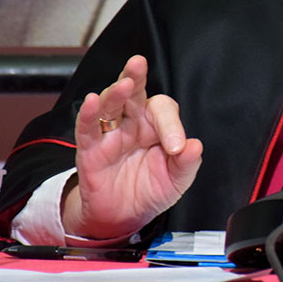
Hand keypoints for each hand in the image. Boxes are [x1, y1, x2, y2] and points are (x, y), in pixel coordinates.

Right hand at [61, 55, 202, 239]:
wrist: (124, 218)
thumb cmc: (149, 191)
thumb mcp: (176, 181)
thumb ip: (186, 163)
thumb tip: (194, 145)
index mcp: (155, 126)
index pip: (163, 110)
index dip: (171, 125)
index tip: (175, 148)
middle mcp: (132, 124)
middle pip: (133, 93)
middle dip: (135, 76)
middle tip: (138, 63)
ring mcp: (110, 134)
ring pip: (109, 105)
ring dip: (115, 92)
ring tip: (124, 85)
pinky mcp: (91, 149)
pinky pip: (87, 128)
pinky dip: (88, 114)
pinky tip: (92, 102)